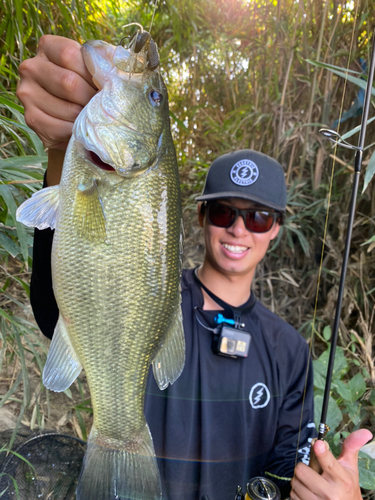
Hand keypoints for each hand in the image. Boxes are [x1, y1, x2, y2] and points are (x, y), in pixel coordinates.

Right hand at [17, 35, 96, 149]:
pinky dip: (77, 132)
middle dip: (92, 98)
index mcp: (47, 47)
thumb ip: (104, 62)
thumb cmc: (89, 87)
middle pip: (68, 82)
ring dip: (87, 117)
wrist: (76, 117)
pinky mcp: (31, 119)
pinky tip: (83, 129)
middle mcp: (31, 67)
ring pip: (67, 108)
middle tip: (105, 106)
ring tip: (96, 117)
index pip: (69, 54)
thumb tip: (119, 62)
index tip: (107, 85)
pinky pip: (60, 129)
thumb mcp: (97, 69)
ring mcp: (27, 94)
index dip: (92, 73)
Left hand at [290, 429, 371, 499]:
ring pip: (295, 483)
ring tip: (310, 483)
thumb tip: (365, 431)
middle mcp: (330, 493)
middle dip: (303, 468)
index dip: (322, 453)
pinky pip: (293, 495)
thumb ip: (351, 447)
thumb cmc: (347, 487)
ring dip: (299, 481)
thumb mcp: (351, 468)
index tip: (318, 444)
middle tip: (311, 471)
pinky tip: (308, 493)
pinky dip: (297, 492)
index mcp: (341, 480)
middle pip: (301, 471)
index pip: (329, 464)